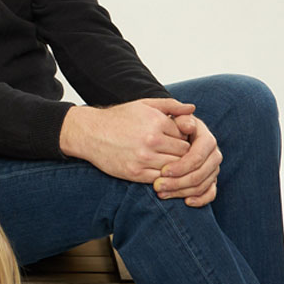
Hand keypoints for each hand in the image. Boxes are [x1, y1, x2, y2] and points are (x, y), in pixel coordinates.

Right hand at [59, 98, 196, 183]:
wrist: (90, 133)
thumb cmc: (118, 118)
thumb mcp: (144, 105)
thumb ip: (170, 105)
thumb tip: (193, 110)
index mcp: (156, 122)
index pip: (186, 135)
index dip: (185, 138)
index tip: (179, 140)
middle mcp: (151, 140)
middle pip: (184, 152)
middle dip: (183, 154)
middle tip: (178, 154)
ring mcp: (143, 158)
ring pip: (175, 167)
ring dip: (176, 167)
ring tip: (171, 163)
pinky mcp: (135, 173)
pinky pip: (161, 179)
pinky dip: (164, 177)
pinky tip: (161, 172)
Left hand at [155, 114, 221, 206]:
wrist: (174, 135)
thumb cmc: (170, 126)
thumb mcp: (173, 118)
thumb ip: (180, 119)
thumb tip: (187, 125)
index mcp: (207, 139)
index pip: (197, 156)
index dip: (181, 165)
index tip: (163, 171)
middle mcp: (214, 155)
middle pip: (200, 173)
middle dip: (178, 182)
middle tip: (157, 186)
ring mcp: (213, 169)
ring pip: (202, 185)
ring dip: (182, 191)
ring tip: (161, 193)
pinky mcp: (211, 180)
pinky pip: (211, 193)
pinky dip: (201, 199)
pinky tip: (187, 202)